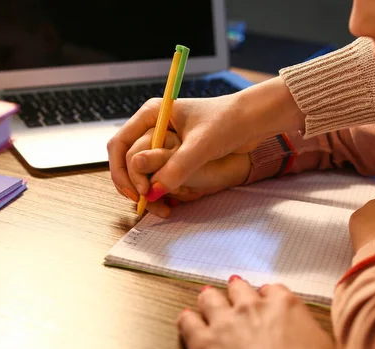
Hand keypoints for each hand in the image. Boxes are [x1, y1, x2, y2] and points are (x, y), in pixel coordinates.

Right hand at [119, 128, 250, 216]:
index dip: (121, 171)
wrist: (254, 120)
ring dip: (147, 190)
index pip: (119, 144)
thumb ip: (176, 167)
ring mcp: (164, 141)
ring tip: (161, 208)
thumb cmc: (228, 122)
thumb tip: (153, 192)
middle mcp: (153, 127)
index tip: (137, 192)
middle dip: (133, 184)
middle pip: (126, 159)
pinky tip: (169, 202)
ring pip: (142, 170)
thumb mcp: (201, 145)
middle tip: (147, 204)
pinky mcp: (176, 154)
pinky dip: (160, 190)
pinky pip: (158, 174)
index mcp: (152, 114)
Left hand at [177, 276, 341, 348]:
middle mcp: (253, 307)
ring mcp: (226, 322)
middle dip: (237, 291)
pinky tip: (186, 318)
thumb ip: (307, 332)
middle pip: (240, 289)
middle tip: (235, 290)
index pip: (273, 291)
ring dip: (210, 298)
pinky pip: (189, 323)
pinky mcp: (204, 343)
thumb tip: (305, 335)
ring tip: (207, 297)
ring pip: (211, 299)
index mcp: (285, 306)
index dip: (268, 296)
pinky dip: (187, 319)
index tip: (265, 299)